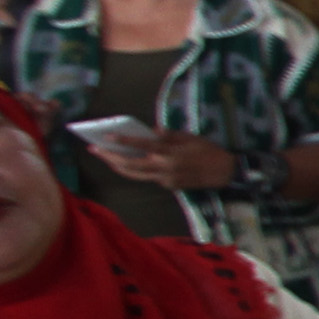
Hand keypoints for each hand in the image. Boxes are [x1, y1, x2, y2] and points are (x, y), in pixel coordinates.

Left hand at [98, 130, 236, 191]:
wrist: (224, 172)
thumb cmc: (208, 150)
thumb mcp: (189, 137)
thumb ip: (168, 135)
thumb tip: (150, 132)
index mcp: (169, 152)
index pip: (141, 145)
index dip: (122, 141)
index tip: (106, 136)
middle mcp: (163, 167)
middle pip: (130, 164)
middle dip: (110, 157)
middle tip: (94, 149)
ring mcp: (165, 179)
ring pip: (134, 174)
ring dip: (117, 166)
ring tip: (105, 158)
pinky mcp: (168, 185)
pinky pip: (148, 177)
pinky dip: (137, 170)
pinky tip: (128, 164)